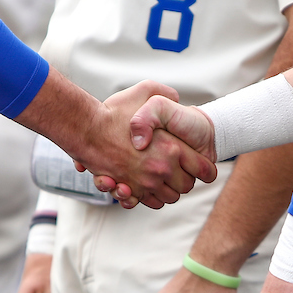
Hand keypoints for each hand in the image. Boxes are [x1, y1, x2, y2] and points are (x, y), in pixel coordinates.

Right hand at [14, 72, 215, 209]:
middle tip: (179, 170)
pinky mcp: (129, 190)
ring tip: (162, 177)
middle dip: (185, 181)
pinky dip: (149, 198)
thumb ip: (166, 94)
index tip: (205, 169)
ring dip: (167, 190)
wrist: (85, 128)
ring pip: (168, 197)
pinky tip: (147, 186)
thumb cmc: (114, 111)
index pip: (204, 169)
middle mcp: (161, 168)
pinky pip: (147, 201)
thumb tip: (177, 98)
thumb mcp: (146, 91)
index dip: (206, 170)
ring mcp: (144, 182)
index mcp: (172, 148)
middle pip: (186, 187)